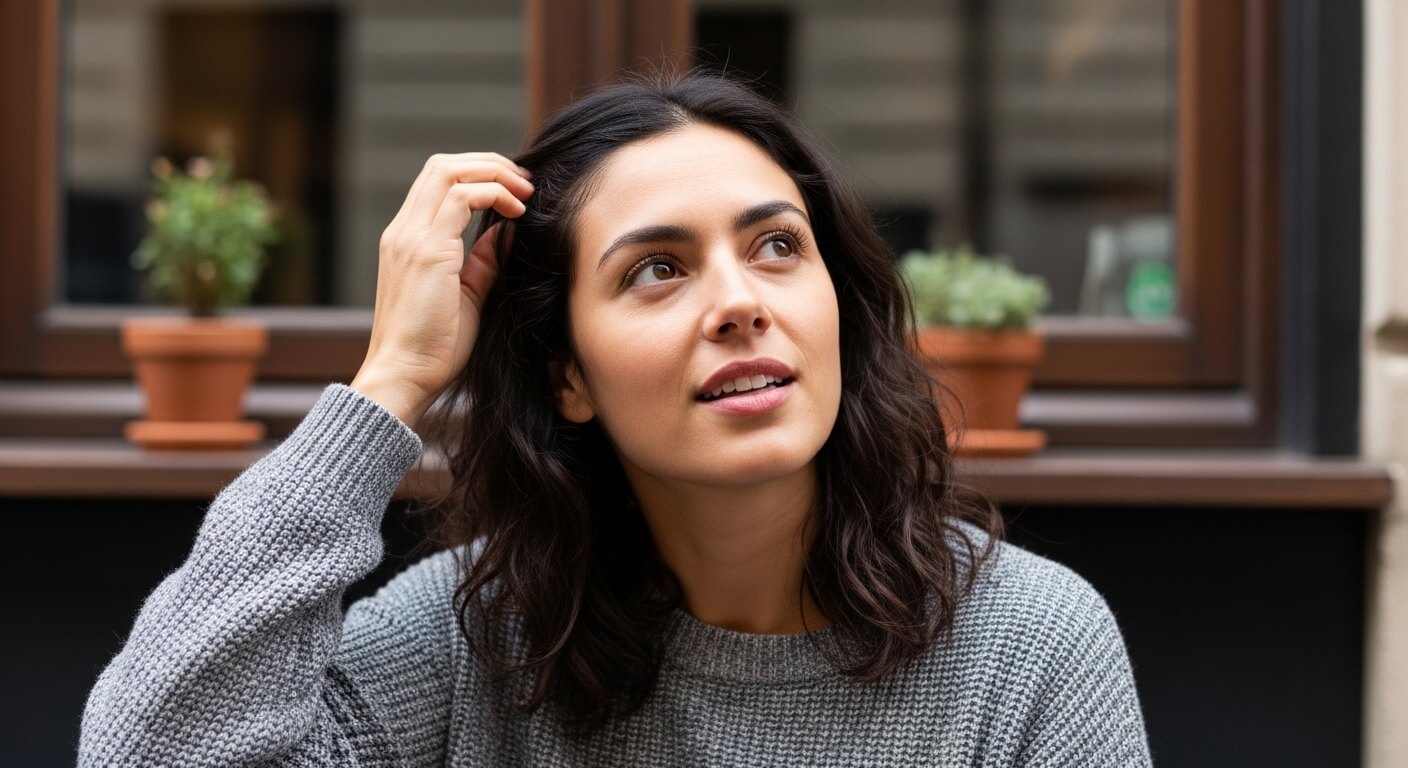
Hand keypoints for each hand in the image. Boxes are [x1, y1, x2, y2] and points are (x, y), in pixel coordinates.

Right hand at [350, 152, 532, 427]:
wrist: (403, 376)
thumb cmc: (433, 347)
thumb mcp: (465, 295)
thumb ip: (481, 261)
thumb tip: (503, 232)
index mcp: (407, 240)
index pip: (438, 182)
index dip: (479, 175)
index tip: (515, 192)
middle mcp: (403, 231)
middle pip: (441, 165)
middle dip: (489, 163)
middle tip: (525, 182)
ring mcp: (410, 238)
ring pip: (448, 171)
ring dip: (493, 173)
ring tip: (525, 192)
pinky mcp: (426, 251)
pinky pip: (461, 198)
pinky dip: (493, 194)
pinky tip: (516, 212)